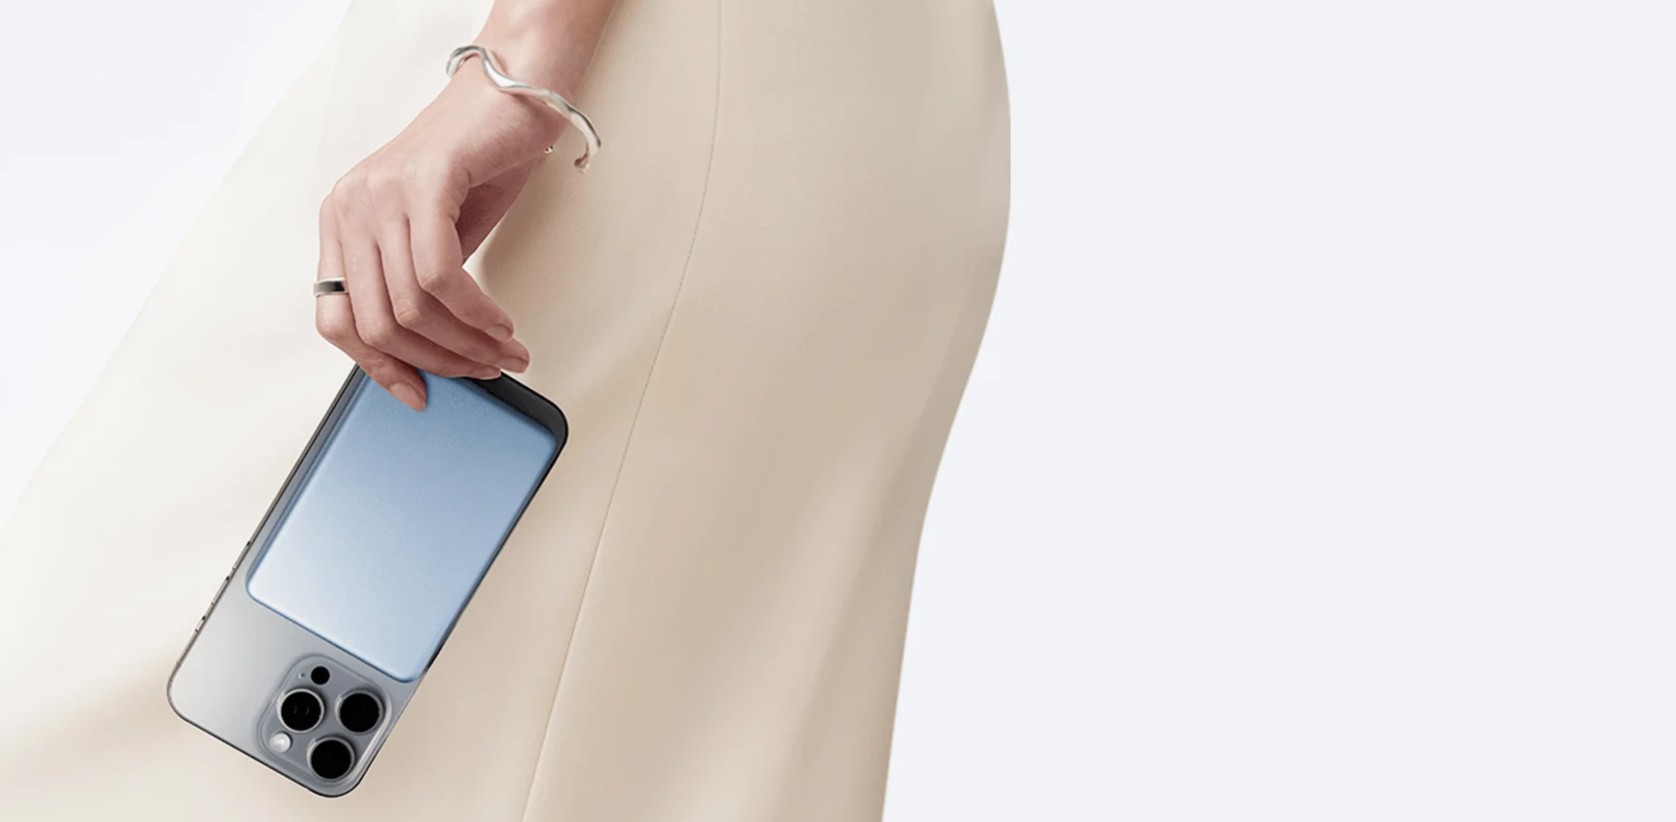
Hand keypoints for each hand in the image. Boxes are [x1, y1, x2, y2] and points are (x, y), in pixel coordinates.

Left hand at [314, 66, 565, 410]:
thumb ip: (419, 283)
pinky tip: (500, 323)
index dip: (378, 369)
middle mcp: (350, 206)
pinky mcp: (422, 183)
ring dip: (466, 344)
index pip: (336, 320)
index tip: (419, 393)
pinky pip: (441, 275)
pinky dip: (476, 313)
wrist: (513, 89)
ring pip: (410, 307)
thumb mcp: (437, 232)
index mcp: (342, 222)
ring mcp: (381, 193)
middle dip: (438, 362)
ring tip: (503, 352)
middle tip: (483, 370)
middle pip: (377, 323)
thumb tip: (433, 351)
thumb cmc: (479, 157)